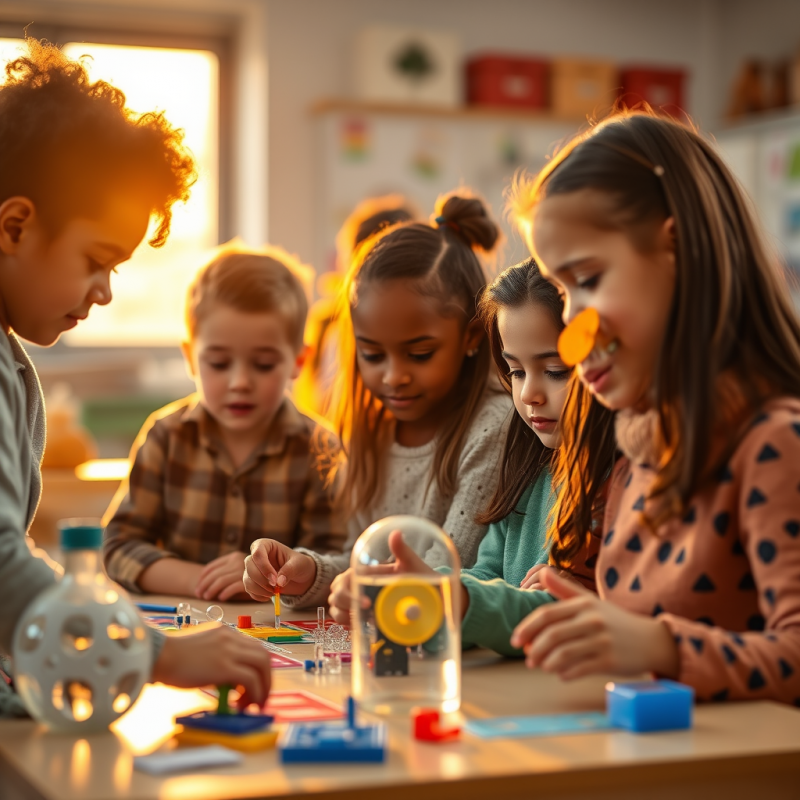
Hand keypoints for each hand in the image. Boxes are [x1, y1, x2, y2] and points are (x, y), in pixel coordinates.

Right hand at [152, 622, 270, 707]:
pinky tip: (244, 705)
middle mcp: (231, 637)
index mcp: (225, 632)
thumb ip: (218, 658)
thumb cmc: (172, 658)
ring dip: (263, 687)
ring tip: (253, 704)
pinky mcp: (224, 666)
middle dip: (266, 678)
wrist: (157, 656)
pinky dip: (255, 693)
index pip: (254, 648)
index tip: (255, 685)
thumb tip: (230, 680)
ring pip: (262, 665)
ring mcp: (229, 650)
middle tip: (259, 697)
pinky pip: (251, 679)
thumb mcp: (201, 651)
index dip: (259, 668)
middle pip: (263, 655)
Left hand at [195, 552, 248, 600]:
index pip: (212, 566)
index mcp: (233, 557)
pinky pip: (233, 587)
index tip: (197, 586)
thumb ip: (224, 571)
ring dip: (211, 590)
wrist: (272, 578)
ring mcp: (244, 571)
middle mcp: (238, 562)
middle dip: (203, 585)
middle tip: (198, 594)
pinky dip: (225, 593)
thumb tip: (204, 584)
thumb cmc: (251, 575)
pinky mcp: (249, 582)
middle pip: (215, 574)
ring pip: (221, 580)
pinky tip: (221, 598)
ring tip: (206, 597)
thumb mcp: (238, 568)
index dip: (202, 577)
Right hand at [243, 539, 316, 599]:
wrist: (299, 577)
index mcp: (266, 545)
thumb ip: (289, 570)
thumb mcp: (299, 564)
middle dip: (261, 579)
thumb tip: (279, 582)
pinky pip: (249, 589)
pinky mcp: (252, 581)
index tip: (275, 580)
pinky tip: (269, 596)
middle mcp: (257, 556)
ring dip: (259, 589)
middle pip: (249, 565)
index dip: (264, 567)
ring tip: (274, 592)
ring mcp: (253, 569)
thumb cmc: (299, 564)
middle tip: (275, 588)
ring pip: (246, 579)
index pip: (257, 552)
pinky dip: (258, 595)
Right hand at [327, 530, 434, 624]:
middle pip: (336, 595)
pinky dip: (349, 625)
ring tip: (363, 621)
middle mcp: (353, 585)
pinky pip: (343, 621)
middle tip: (366, 613)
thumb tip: (396, 533)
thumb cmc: (415, 579)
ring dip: (345, 617)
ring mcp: (353, 600)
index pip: (346, 579)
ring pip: (335, 609)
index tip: (366, 603)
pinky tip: (363, 627)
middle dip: (346, 606)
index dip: (350, 593)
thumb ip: (402, 550)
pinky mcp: (356, 615)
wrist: (425, 596)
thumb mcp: (410, 565)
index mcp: (361, 571)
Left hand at [510, 567, 678, 679]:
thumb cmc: (615, 620)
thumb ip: (564, 589)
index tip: (515, 640)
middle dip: (534, 649)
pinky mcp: (610, 661)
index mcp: (584, 604)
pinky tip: (560, 674)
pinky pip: (579, 669)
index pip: (547, 615)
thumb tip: (541, 573)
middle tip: (527, 659)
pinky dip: (564, 673)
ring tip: (541, 666)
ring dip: (547, 663)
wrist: (651, 640)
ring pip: (563, 654)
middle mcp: (592, 620)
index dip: (527, 628)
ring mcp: (601, 641)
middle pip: (552, 636)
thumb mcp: (590, 601)